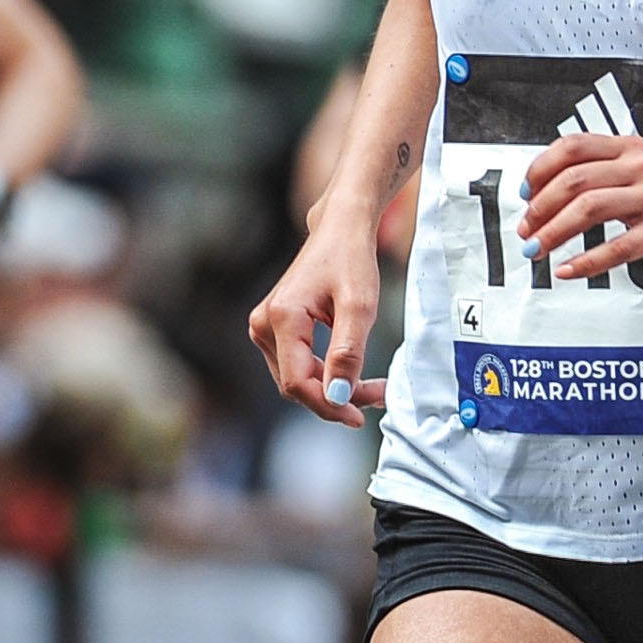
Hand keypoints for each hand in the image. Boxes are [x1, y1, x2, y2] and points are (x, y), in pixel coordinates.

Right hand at [246, 208, 385, 424]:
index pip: (297, 381)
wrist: (340, 227)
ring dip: (331, 389)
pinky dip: (325, 374)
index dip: (327, 405)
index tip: (359, 415)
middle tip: (377, 397)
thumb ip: (348, 352)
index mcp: (281, 318)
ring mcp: (265, 327)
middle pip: (295, 383)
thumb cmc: (351, 258)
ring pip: (297, 377)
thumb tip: (337, 395)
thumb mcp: (359, 305)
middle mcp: (264, 325)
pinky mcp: (274, 329)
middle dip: (335, 398)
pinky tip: (352, 376)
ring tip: (372, 389)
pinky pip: (297, 365)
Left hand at [524, 134, 642, 279]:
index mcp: (633, 149)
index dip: (540, 169)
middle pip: (573, 179)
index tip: (525, 192)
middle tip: (526, 229)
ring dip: (554, 232)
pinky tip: (571, 270)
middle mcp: (642, 167)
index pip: (573, 147)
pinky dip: (587, 261)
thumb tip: (559, 192)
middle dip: (540, 207)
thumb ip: (611, 175)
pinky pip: (618, 246)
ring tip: (538, 249)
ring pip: (589, 209)